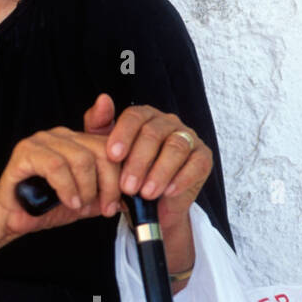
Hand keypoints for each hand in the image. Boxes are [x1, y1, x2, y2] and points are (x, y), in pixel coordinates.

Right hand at [0, 104, 124, 239]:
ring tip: (81, 205)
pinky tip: (68, 201)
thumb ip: (107, 192)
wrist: (13, 218)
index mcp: (77, 141)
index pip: (112, 146)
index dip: (122, 173)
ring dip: (86, 188)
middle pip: (100, 151)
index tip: (124, 197)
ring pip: (80, 158)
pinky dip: (67, 188)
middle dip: (108, 184)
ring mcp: (41, 141)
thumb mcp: (87, 199)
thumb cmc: (47, 206)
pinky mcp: (24, 153)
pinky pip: (55, 167)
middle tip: (105, 207)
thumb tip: (132, 195)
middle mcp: (61, 136)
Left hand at [97, 99, 211, 279]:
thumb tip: (103, 98)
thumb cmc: (126, 171)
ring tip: (146, 193)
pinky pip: (196, 164)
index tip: (113, 156)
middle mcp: (168, 122)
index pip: (135, 117)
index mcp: (145, 116)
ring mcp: (188, 138)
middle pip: (154, 133)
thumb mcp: (105, 150)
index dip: (123, 135)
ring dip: (160, 172)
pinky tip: (168, 192)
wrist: (150, 203)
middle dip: (139, 161)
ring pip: (176, 147)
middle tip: (127, 186)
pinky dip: (182, 179)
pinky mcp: (203, 157)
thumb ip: (98, 124)